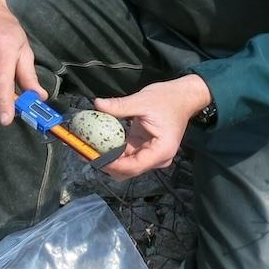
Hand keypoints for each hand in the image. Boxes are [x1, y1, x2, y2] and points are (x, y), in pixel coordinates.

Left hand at [93, 74, 212, 177]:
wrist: (183, 97)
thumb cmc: (168, 99)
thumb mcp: (142, 100)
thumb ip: (119, 105)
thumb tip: (97, 104)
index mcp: (161, 151)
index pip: (133, 166)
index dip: (111, 164)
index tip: (92, 156)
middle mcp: (157, 159)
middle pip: (127, 171)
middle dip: (105, 164)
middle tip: (84, 151)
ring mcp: (150, 156)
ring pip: (124, 166)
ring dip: (106, 159)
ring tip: (87, 148)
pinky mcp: (144, 149)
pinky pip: (125, 156)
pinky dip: (112, 151)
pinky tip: (97, 143)